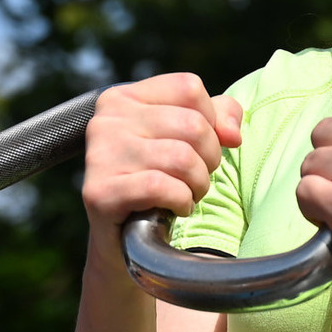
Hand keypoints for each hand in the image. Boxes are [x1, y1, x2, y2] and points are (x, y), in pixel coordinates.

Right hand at [81, 75, 242, 240]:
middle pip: (192, 124)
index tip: (203, 148)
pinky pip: (161, 187)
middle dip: (210, 159)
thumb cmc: (161, 182)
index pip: (189, 89)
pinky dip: (181, 201)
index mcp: (123, 98)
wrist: (126, 242)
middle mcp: (106, 120)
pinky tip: (175, 208)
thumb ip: (218, 116)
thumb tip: (231, 133)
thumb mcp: (189, 139)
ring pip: (181, 157)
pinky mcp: (100, 192)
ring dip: (199, 184)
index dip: (212, 121)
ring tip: (188, 195)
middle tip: (198, 179)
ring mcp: (99, 155)